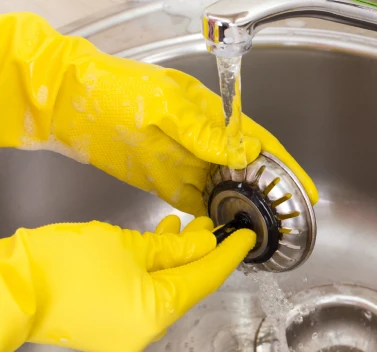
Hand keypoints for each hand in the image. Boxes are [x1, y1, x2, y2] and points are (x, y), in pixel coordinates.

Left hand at [0, 12, 317, 214]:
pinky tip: (221, 232)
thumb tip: (247, 152)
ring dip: (241, 209)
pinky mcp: (162, 179)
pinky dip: (209, 216)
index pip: (259, 144)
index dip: (285, 168)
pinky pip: (194, 201)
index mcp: (212, 117)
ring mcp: (183, 161)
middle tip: (288, 220)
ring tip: (261, 232)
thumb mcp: (167, 107)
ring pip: (224, 189)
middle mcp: (203, 141)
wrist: (68, 101)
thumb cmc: (116, 90)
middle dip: (269, 194)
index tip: (305, 191)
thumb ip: (207, 134)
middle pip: (247, 171)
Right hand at [0, 215, 255, 351]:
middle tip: (213, 223)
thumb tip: (204, 244)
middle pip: (186, 286)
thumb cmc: (62, 265)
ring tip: (184, 226)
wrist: (8, 288)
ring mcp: (126, 332)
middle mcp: (146, 330)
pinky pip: (142, 296)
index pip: (206, 279)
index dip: (229, 254)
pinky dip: (151, 271)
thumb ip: (173, 247)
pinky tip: (155, 243)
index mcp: (157, 312)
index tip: (246, 237)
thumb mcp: (128, 245)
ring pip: (164, 289)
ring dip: (175, 258)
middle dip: (199, 252)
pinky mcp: (108, 326)